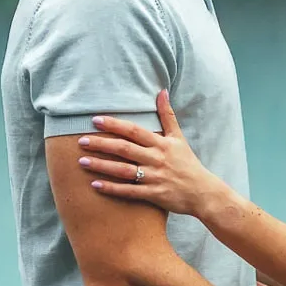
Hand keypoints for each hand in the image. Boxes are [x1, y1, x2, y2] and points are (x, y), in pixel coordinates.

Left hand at [79, 91, 223, 217]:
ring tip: (82, 161)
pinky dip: (112, 188)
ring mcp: (154, 177)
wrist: (203, 192)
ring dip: (102, 165)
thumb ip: (168, 115)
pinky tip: (94, 185)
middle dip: (102, 144)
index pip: (134, 131)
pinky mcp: (153, 194)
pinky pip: (129, 191)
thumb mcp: (179, 137)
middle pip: (125, 149)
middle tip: (82, 140)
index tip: (95, 120)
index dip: (114, 125)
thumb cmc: (188, 163)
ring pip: (123, 170)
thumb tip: (161, 91)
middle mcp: (156, 159)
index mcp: (161, 143)